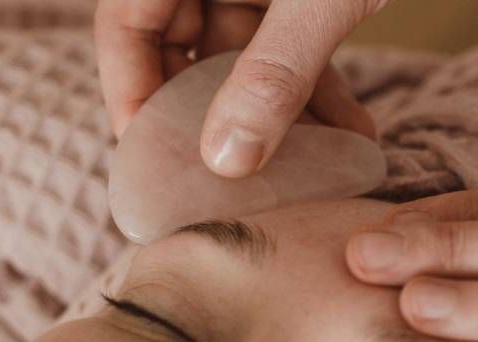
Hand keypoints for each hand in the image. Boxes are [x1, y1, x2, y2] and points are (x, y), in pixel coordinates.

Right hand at [95, 0, 383, 175]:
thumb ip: (277, 71)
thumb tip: (226, 160)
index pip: (125, 22)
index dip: (131, 94)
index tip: (155, 162)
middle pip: (181, 45)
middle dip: (211, 118)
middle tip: (231, 183)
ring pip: (243, 54)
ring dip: (277, 114)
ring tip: (310, 171)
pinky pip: (292, 44)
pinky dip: (316, 87)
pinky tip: (351, 135)